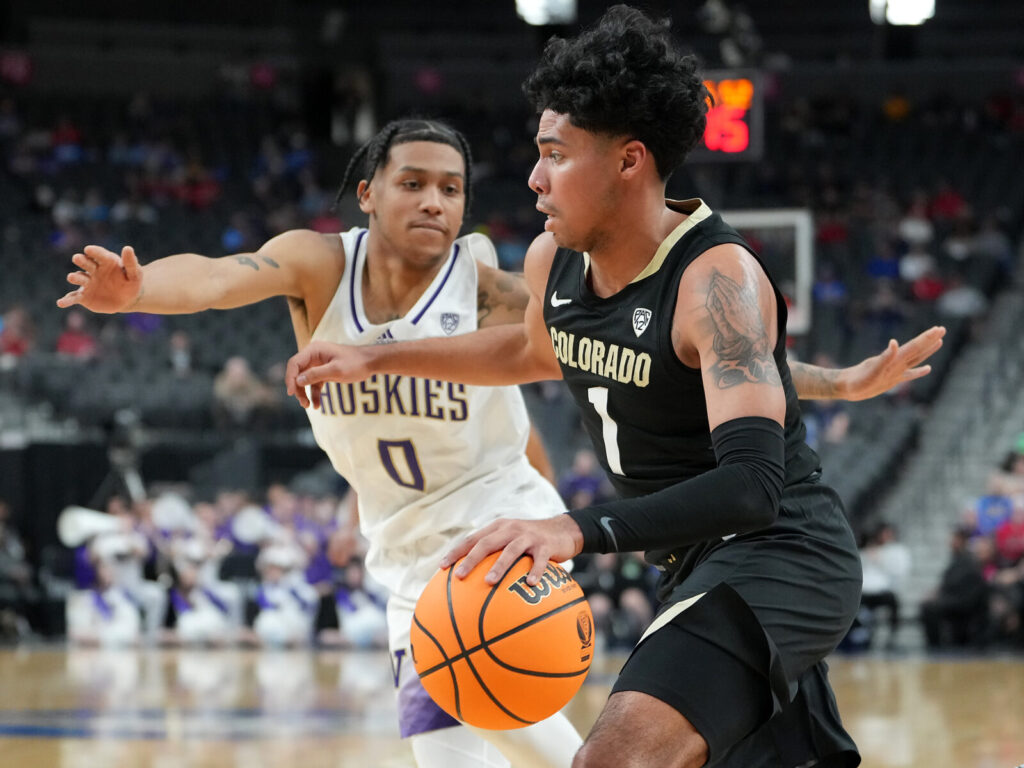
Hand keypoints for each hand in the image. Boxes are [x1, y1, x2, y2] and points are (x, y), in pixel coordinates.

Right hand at [56, 245, 142, 312]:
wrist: (127, 299)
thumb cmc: (131, 282)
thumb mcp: (135, 274)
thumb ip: (130, 263)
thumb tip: (128, 248)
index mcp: (106, 261)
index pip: (100, 255)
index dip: (94, 252)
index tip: (89, 249)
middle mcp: (93, 270)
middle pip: (86, 263)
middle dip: (82, 261)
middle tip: (77, 258)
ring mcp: (87, 282)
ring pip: (79, 278)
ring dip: (75, 277)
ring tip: (72, 277)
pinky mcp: (84, 296)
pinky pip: (74, 297)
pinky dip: (67, 300)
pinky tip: (61, 303)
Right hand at [285, 340, 374, 408]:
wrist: (370, 363)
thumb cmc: (355, 363)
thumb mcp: (336, 370)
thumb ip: (316, 375)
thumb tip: (298, 381)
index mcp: (314, 350)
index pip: (294, 363)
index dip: (290, 378)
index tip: (292, 392)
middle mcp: (313, 355)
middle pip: (297, 373)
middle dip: (298, 388)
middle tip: (303, 403)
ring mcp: (318, 364)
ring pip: (304, 380)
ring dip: (304, 393)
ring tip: (308, 406)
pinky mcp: (324, 372)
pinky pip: (315, 384)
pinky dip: (314, 394)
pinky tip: (316, 406)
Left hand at [440, 515, 583, 586]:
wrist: (564, 530)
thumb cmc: (531, 542)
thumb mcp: (511, 541)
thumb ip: (494, 553)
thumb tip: (470, 580)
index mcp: (498, 528)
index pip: (472, 539)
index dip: (456, 551)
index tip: (441, 567)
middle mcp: (511, 529)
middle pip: (487, 543)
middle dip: (471, 559)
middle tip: (459, 575)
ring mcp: (529, 537)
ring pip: (511, 550)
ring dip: (499, 566)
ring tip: (489, 582)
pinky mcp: (546, 545)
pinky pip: (539, 560)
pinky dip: (535, 571)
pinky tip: (530, 584)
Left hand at [841, 325, 945, 400]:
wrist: (847, 387)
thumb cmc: (859, 379)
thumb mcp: (873, 370)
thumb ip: (885, 357)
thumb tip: (895, 342)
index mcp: (894, 359)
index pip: (914, 346)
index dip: (926, 338)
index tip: (938, 329)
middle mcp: (896, 363)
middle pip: (917, 349)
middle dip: (929, 340)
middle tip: (942, 329)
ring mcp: (895, 371)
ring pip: (916, 359)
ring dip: (927, 351)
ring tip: (939, 342)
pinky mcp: (893, 380)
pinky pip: (910, 374)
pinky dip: (919, 371)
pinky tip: (928, 369)